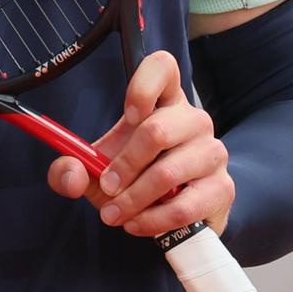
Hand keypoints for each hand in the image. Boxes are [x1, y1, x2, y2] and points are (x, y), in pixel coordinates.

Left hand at [46, 50, 234, 236]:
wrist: (173, 213)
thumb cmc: (134, 178)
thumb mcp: (95, 171)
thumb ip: (70, 169)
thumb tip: (71, 173)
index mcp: (163, 101)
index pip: (163, 67)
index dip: (145, 85)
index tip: (128, 115)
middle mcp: (193, 120)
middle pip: (158, 129)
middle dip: (123, 164)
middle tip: (106, 187)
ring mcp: (213, 153)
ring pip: (169, 171)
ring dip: (135, 198)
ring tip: (115, 213)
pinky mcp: (223, 188)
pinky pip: (185, 205)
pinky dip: (153, 219)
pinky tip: (137, 224)